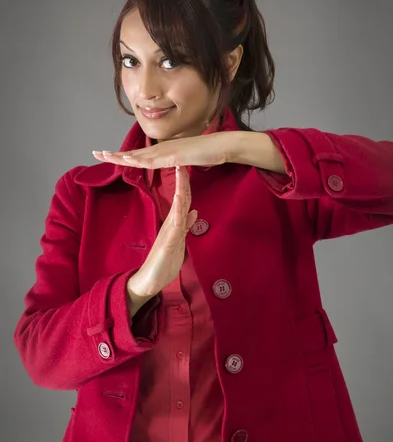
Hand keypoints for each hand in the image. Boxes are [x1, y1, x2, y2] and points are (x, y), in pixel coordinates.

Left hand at [92, 131, 233, 168]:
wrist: (222, 146)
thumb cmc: (208, 152)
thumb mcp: (187, 160)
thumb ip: (177, 162)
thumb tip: (172, 165)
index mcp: (164, 150)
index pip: (139, 155)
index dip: (122, 156)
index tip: (107, 156)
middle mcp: (162, 148)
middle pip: (134, 153)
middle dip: (114, 154)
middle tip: (95, 153)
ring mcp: (168, 151)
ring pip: (141, 156)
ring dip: (123, 156)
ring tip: (105, 156)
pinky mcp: (176, 156)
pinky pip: (156, 160)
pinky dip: (142, 160)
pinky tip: (131, 160)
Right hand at [126, 165, 196, 313]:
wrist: (149, 282)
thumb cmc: (163, 264)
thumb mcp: (179, 243)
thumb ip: (184, 228)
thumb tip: (194, 212)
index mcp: (175, 224)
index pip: (183, 200)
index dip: (186, 184)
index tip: (188, 167)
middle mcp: (171, 224)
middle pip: (180, 198)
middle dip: (183, 179)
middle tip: (184, 158)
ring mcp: (168, 232)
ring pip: (176, 206)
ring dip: (180, 188)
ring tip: (181, 171)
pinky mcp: (167, 242)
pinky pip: (174, 224)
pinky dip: (177, 210)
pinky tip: (179, 199)